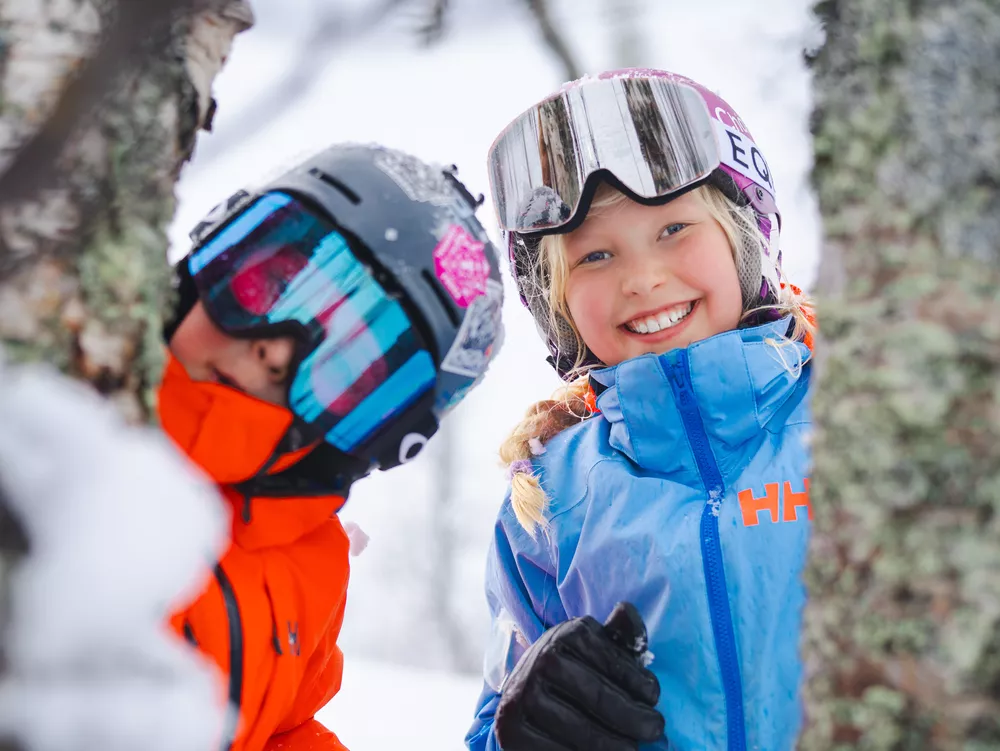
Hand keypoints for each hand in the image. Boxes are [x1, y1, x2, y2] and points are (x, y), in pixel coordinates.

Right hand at [495, 602, 663, 750]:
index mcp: (567, 634)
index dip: (637, 681)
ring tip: (632, 749)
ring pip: (581, 729)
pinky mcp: (513, 729)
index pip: (610, 660)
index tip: (654, 698)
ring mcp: (524, 695)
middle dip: (634, 717)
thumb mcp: (595, 649)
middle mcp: (542, 660)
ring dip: (614, 745)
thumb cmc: (574, 671)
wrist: (521, 698)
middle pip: (598, 696)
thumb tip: (627, 610)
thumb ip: (619, 636)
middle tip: (655, 730)